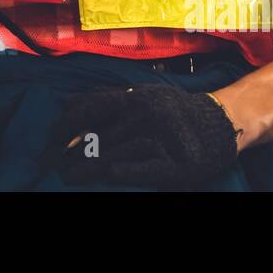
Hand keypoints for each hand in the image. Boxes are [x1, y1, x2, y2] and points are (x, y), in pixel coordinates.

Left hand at [47, 84, 238, 188]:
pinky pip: (148, 165)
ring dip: (90, 165)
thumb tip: (70, 107)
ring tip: (70, 177)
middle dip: (72, 152)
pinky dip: (128, 170)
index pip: (91, 105)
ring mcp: (162, 135)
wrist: (221, 123)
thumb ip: (111, 101)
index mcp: (134, 96)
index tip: (51, 139)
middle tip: (52, 165)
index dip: (67, 123)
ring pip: (118, 150)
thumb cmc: (174, 113)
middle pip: (100, 133)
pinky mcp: (177, 162)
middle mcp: (145, 111)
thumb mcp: (142, 96)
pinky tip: (111, 175)